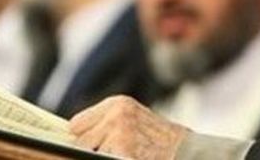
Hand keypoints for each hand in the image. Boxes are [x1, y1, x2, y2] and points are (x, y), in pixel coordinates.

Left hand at [70, 95, 187, 159]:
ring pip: (87, 154)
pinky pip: (98, 159)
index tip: (88, 147)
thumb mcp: (132, 122)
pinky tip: (128, 156)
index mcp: (116, 104)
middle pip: (79, 140)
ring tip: (126, 153)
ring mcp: (119, 130)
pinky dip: (108, 159)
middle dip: (89, 151)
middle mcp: (116, 113)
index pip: (76, 124)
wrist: (187, 151)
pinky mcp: (122, 146)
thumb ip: (105, 125)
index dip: (82, 139)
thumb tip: (73, 139)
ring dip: (101, 157)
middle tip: (112, 151)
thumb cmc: (158, 141)